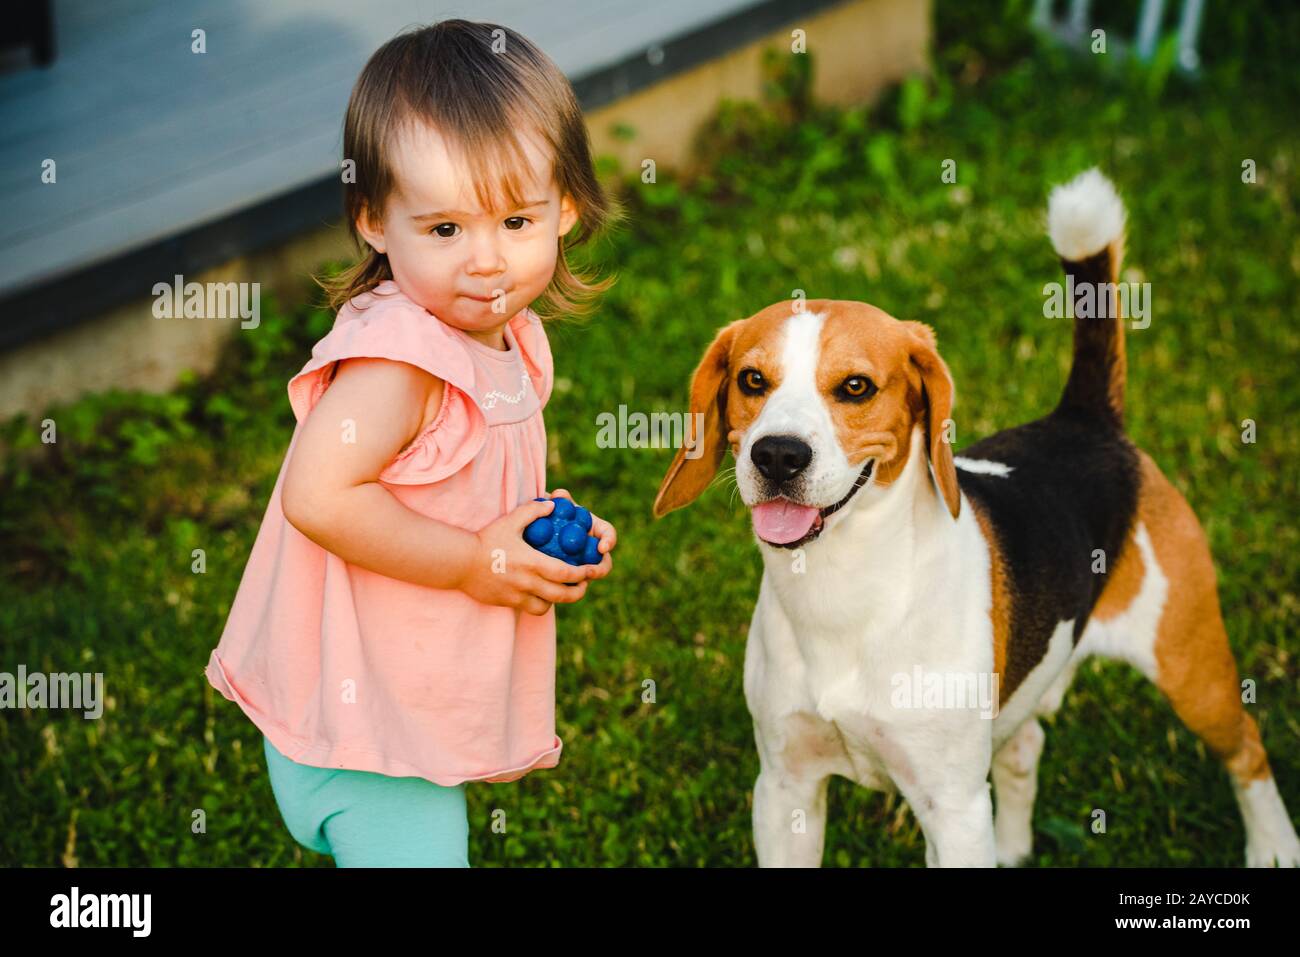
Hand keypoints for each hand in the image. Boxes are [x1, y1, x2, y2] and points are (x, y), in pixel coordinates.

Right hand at [458, 498, 590, 615]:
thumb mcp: (510, 521)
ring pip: (548, 606)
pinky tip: (542, 595)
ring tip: (563, 590)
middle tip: (583, 584)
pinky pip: (531, 609)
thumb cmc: (487, 540)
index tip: (589, 570)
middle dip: (578, 591)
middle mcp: (527, 583)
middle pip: (563, 595)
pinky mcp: (508, 603)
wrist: (460, 562)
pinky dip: (541, 605)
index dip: (582, 574)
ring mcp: (517, 596)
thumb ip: (533, 511)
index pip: (566, 574)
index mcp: (532, 563)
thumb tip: (553, 505)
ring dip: (558, 600)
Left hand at [548, 487, 614, 581]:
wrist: (526, 531)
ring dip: (580, 578)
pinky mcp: (564, 577)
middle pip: (603, 562)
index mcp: (591, 529)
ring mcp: (577, 564)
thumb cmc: (541, 513)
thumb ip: (557, 500)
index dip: (609, 540)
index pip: (608, 534)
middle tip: (589, 572)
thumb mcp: (549, 505)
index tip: (602, 547)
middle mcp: (588, 548)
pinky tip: (549, 583)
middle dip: (600, 569)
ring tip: (568, 580)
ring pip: (584, 576)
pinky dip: (560, 584)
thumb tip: (559, 495)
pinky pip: (566, 584)